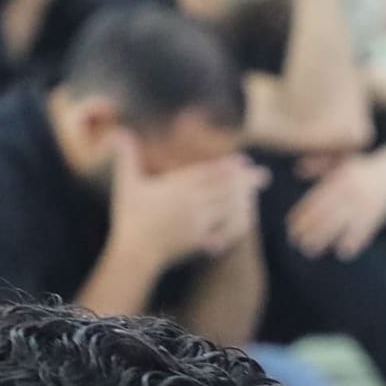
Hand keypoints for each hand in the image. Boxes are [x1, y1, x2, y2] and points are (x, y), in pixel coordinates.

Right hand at [108, 136, 267, 268]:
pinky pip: (224, 227)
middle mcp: (191, 203)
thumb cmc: (130, 218)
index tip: (243, 160)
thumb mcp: (127, 185)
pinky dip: (237, 220)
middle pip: (224, 188)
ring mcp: (198, 221)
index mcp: (176, 187)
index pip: (208, 173)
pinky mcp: (200, 238)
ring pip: (227, 206)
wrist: (136, 252)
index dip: (227, 166)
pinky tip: (248, 216)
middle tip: (264, 174)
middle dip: (245, 180)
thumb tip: (121, 133)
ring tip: (258, 191)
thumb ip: (128, 159)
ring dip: (244, 197)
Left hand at [287, 156, 385, 258]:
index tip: (290, 226)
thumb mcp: (340, 159)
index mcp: (339, 178)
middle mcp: (350, 191)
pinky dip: (354, 242)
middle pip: (325, 214)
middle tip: (296, 243)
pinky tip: (343, 253)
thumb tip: (297, 170)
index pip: (316, 199)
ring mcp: (364, 204)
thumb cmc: (364, 167)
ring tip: (311, 251)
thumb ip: (318, 164)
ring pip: (341, 224)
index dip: (302, 214)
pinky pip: (364, 231)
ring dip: (325, 239)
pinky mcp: (377, 215)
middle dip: (309, 230)